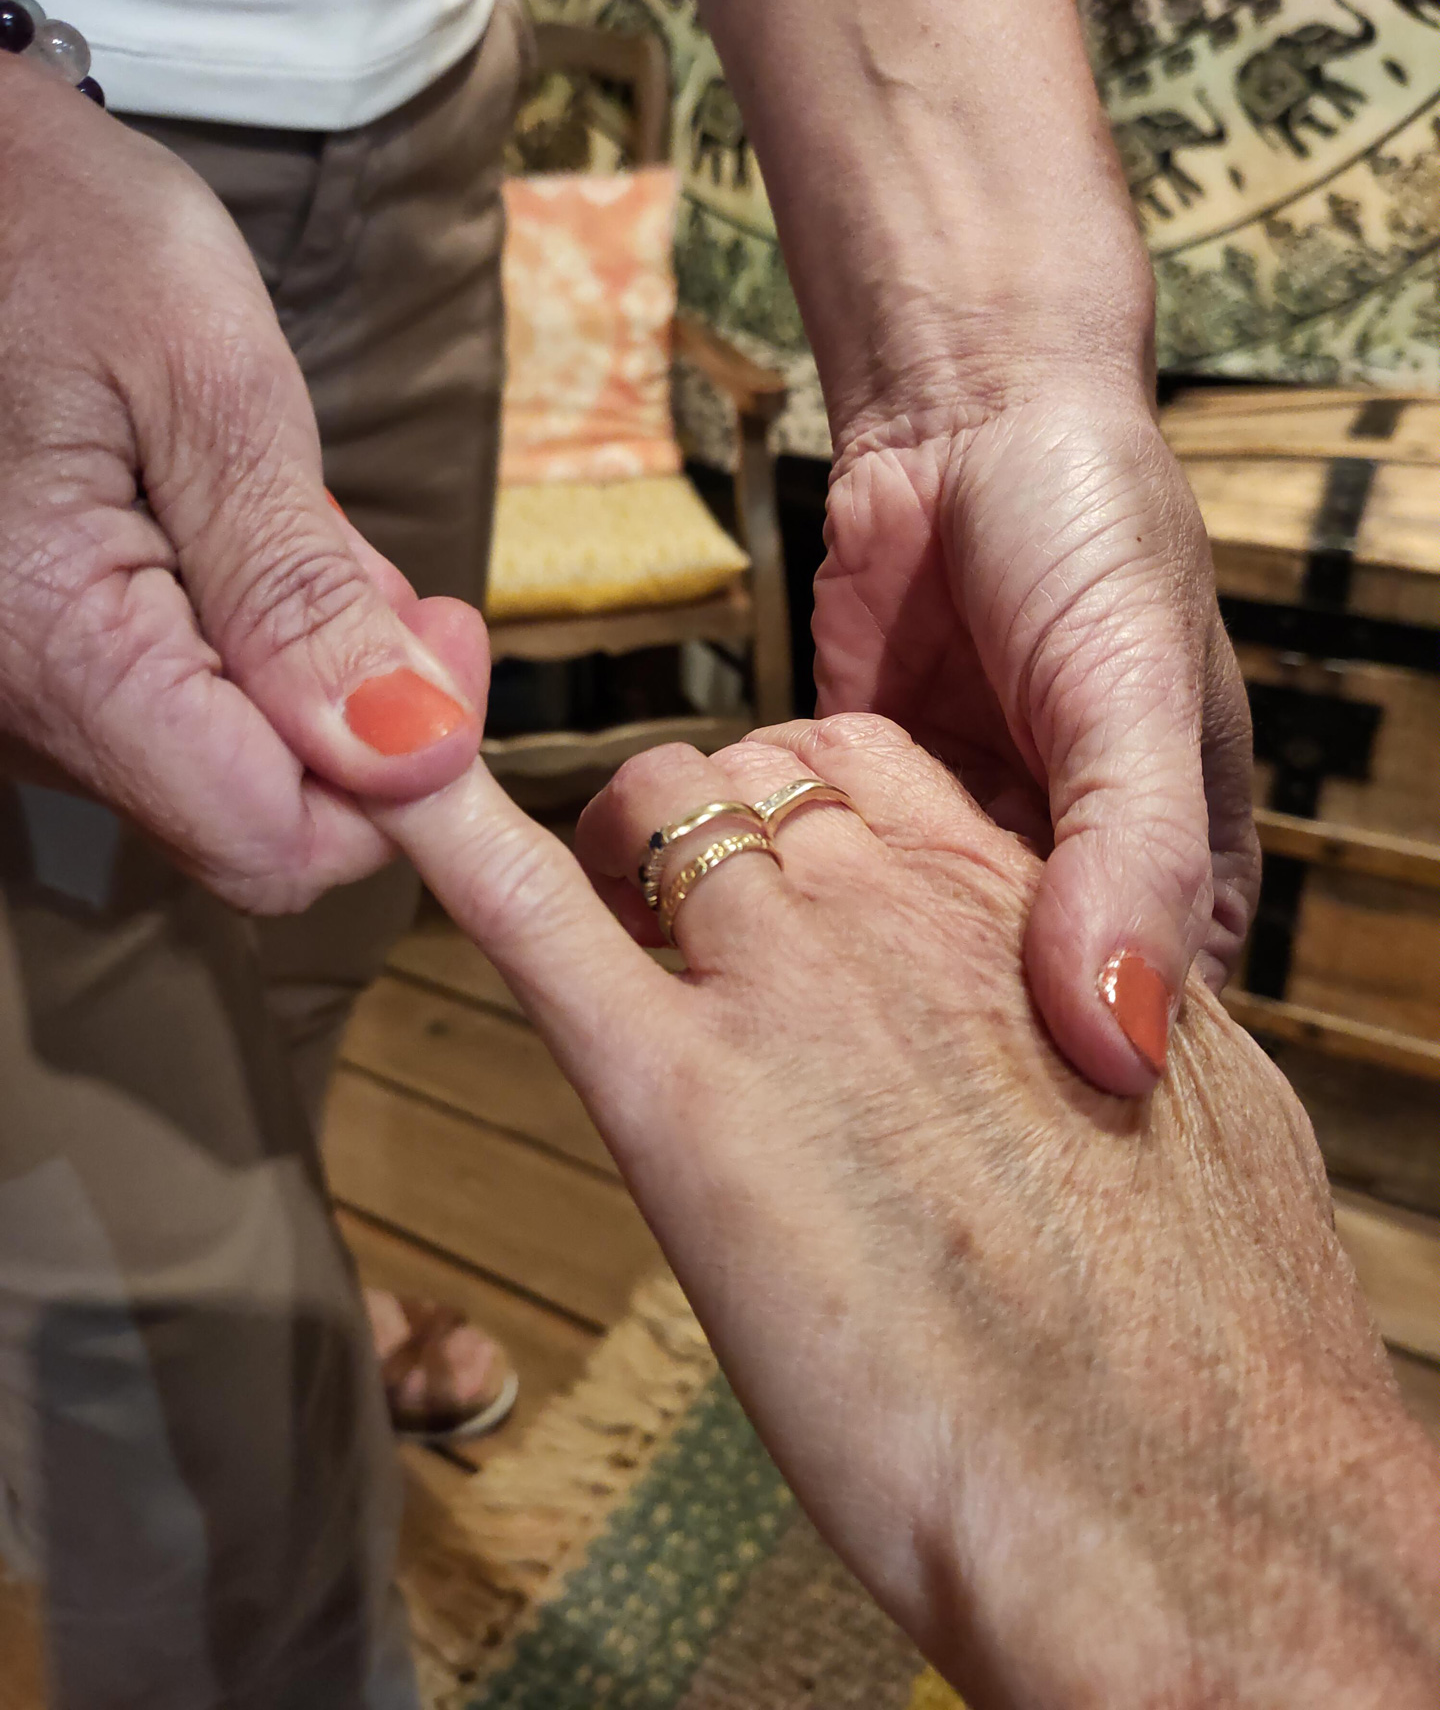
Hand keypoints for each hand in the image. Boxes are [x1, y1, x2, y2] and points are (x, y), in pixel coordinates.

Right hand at [0, 54, 487, 910]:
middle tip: (367, 560)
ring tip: (284, 521)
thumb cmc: (60, 240)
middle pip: (248, 819)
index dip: (394, 778)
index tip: (441, 643)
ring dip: (296, 669)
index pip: (269, 841)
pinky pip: (167, 715)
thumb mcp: (214, 387)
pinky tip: (232, 539)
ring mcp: (13, 694)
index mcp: (53, 644)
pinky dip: (236, 647)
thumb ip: (304, 591)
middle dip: (352, 714)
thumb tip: (411, 755)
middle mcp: (13, 706)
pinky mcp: (27, 665)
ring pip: (215, 768)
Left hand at [378, 717, 1438, 1707]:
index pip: (879, 764)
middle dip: (716, 816)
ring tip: (622, 916)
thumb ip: (1121, 1024)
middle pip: (756, 772)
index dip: (821, 790)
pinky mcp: (672, 1094)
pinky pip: (536, 917)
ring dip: (623, 840)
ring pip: (656, 805)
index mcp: (1024, 909)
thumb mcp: (1212, 1112)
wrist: (1178, 1494)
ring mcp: (780, 982)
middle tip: (705, 908)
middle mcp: (895, 908)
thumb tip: (1101, 1015)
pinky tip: (399, 789)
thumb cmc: (1217, 1333)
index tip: (803, 844)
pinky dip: (453, 842)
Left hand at [814, 377, 1259, 1096]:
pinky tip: (728, 923)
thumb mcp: (1137, 693)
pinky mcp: (856, 784)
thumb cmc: (1090, 530)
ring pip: (892, 948)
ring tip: (780, 1035)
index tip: (996, 1165)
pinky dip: (774, 881)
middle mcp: (1058, 867)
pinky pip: (807, 862)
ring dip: (839, 977)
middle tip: (852, 1120)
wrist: (967, 405)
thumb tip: (1124, 1046)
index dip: (1073, 1104)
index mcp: (1168, 868)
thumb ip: (1134, 858)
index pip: (1138, 1035)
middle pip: (1002, 1012)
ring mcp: (950, 830)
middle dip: (934, 1053)